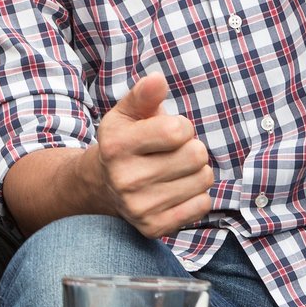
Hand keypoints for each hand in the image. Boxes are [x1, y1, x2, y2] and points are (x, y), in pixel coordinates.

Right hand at [85, 74, 214, 237]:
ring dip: (196, 171)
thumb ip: (143, 95)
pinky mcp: (153, 226)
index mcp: (116, 145)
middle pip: (195, 155)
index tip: (170, 131)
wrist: (102, 186)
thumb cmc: (124, 142)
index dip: (182, 126)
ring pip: (203, 180)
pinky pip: (202, 205)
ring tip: (176, 170)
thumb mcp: (126, 114)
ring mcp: (139, 206)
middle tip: (176, 152)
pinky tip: (176, 190)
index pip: (178, 130)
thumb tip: (158, 79)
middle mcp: (124, 178)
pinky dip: (196, 195)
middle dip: (192, 148)